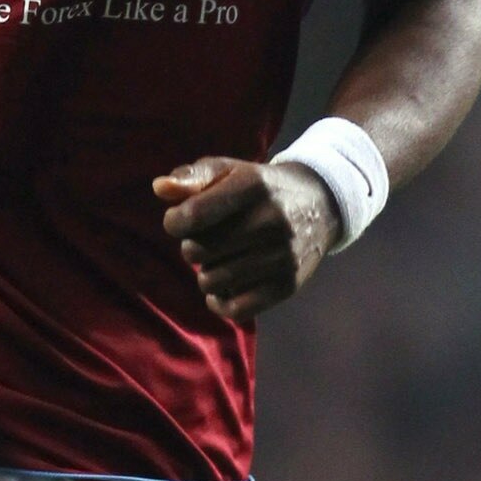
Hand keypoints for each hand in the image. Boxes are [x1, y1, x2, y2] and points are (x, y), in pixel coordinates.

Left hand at [153, 155, 340, 323]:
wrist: (320, 204)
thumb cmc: (259, 187)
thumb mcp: (229, 171)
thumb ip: (192, 177)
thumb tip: (160, 188)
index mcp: (253, 185)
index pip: (192, 216)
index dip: (174, 222)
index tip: (180, 221)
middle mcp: (271, 220)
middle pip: (197, 252)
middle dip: (191, 247)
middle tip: (207, 240)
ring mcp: (282, 255)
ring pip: (211, 281)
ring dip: (205, 273)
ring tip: (219, 259)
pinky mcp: (288, 284)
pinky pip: (236, 309)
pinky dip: (219, 302)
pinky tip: (221, 289)